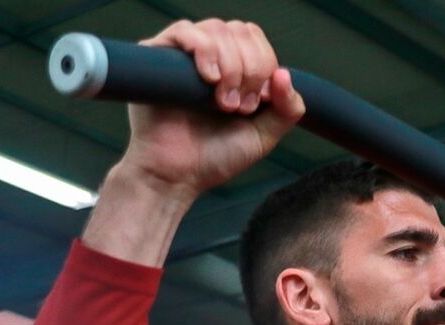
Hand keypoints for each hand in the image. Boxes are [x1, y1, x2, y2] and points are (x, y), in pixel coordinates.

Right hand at [120, 19, 305, 200]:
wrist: (177, 176)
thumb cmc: (214, 158)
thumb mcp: (263, 136)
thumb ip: (287, 108)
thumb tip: (284, 73)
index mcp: (234, 69)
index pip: (256, 40)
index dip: (264, 65)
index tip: (255, 103)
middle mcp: (210, 58)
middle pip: (241, 31)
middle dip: (250, 68)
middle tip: (237, 106)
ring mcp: (183, 56)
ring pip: (217, 29)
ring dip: (230, 66)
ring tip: (221, 102)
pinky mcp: (157, 57)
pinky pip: (185, 31)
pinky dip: (205, 51)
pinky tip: (209, 80)